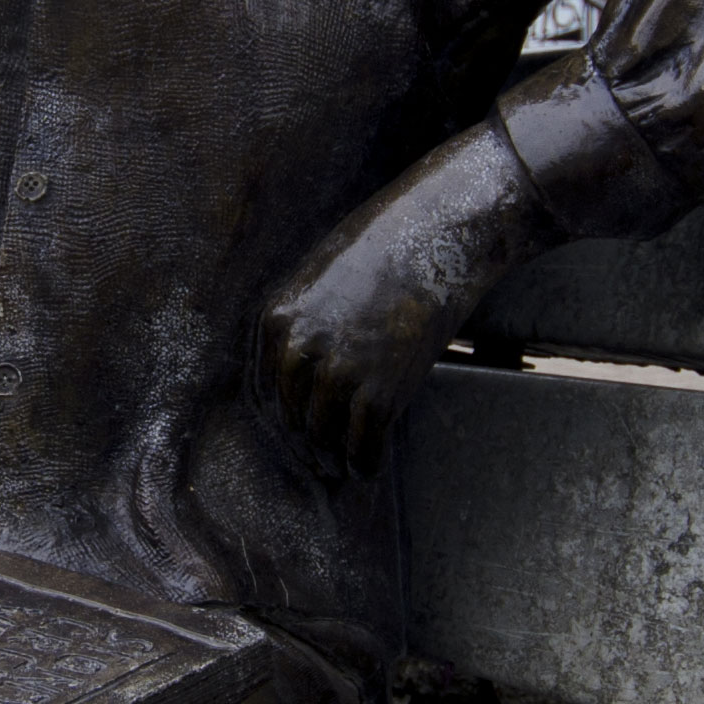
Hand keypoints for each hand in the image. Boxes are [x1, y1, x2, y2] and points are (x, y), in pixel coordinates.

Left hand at [252, 122, 549, 485]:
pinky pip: (363, 444)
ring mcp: (338, 373)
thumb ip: (304, 324)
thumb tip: (303, 374)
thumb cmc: (386, 248)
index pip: (265, 388)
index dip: (281, 419)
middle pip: (292, 416)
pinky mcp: (378, 393)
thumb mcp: (321, 279)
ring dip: (332, 459)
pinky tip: (367, 470)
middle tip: (317, 463)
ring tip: (341, 470)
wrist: (438, 233)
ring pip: (324, 435)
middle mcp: (298, 349)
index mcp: (276, 318)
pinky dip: (364, 464)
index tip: (293, 435)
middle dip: (304, 443)